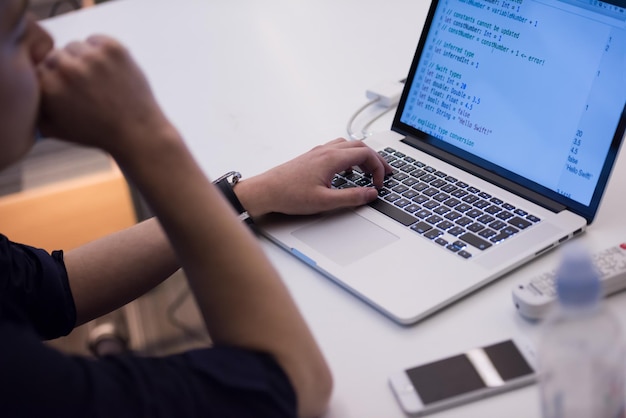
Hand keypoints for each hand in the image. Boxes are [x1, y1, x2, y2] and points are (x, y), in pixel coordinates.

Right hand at [37, 35, 173, 156]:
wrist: (137, 132)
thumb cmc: (98, 133)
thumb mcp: (56, 128)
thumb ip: (37, 108)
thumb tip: (31, 93)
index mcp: (49, 87)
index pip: (39, 68)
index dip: (53, 79)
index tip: (68, 90)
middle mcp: (67, 69)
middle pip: (56, 55)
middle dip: (68, 69)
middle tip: (85, 87)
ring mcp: (91, 57)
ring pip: (76, 46)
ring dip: (84, 60)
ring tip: (99, 81)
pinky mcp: (112, 49)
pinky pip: (96, 40)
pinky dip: (101, 51)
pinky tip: (109, 72)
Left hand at [236, 138, 392, 216]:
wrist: (264, 191)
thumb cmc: (289, 195)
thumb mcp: (325, 202)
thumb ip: (351, 197)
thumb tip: (371, 194)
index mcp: (331, 158)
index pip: (366, 154)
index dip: (378, 167)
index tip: (379, 183)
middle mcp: (325, 151)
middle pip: (359, 146)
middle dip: (375, 159)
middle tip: (384, 173)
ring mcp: (317, 152)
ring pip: (348, 145)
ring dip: (362, 156)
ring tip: (368, 171)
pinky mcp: (311, 157)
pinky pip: (336, 150)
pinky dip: (348, 157)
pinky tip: (346, 172)